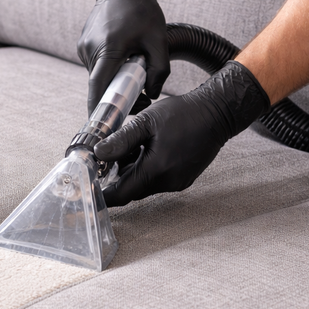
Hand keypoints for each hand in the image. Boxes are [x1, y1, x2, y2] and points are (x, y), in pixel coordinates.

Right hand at [78, 0, 168, 115]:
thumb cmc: (142, 9)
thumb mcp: (159, 39)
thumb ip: (159, 70)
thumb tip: (152, 94)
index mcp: (108, 48)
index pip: (98, 88)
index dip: (99, 109)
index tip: (103, 125)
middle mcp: (90, 49)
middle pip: (100, 85)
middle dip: (118, 94)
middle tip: (141, 92)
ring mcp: (83, 47)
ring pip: (99, 76)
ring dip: (115, 79)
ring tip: (134, 65)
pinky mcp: (83, 44)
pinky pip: (97, 66)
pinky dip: (110, 69)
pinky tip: (124, 57)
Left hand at [94, 61, 270, 206]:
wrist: (217, 114)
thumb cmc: (183, 114)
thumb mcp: (147, 122)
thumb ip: (121, 140)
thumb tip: (97, 153)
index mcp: (156, 170)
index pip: (122, 194)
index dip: (104, 193)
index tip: (91, 187)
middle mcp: (168, 182)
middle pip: (132, 189)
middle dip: (119, 175)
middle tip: (112, 154)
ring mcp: (178, 183)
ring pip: (145, 185)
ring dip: (134, 171)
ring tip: (136, 145)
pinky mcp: (184, 179)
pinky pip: (158, 181)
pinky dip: (148, 170)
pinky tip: (150, 149)